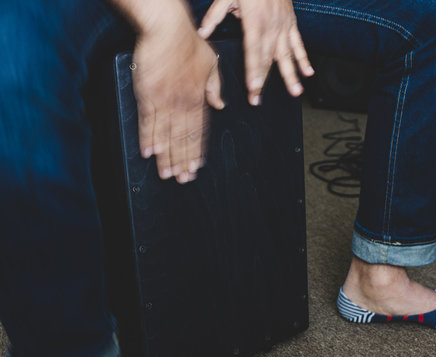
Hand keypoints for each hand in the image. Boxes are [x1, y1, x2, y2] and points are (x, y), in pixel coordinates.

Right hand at [131, 11, 224, 183]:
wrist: (167, 29)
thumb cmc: (188, 42)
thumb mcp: (212, 63)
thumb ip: (215, 87)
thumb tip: (220, 104)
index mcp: (199, 98)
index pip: (199, 132)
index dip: (197, 152)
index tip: (197, 167)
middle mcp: (183, 104)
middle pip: (183, 139)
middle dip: (183, 162)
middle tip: (182, 179)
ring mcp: (165, 101)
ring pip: (166, 135)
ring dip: (166, 157)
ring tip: (166, 174)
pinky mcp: (147, 95)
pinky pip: (148, 122)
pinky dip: (148, 139)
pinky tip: (148, 153)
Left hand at [198, 0, 313, 105]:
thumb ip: (215, 15)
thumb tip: (202, 33)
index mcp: (254, 21)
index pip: (253, 52)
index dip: (254, 72)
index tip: (253, 88)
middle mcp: (272, 26)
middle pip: (267, 59)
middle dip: (262, 81)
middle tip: (257, 100)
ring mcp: (284, 26)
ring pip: (287, 55)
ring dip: (291, 75)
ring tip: (295, 92)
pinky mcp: (291, 23)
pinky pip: (299, 43)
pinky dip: (304, 58)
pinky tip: (308, 73)